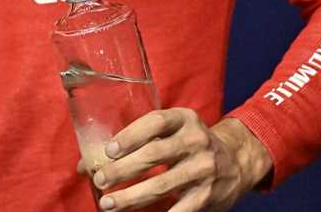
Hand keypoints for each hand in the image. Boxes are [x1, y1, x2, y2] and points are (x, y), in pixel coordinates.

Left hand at [88, 111, 271, 210]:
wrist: (236, 161)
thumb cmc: (185, 143)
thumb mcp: (168, 131)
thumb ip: (133, 141)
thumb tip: (83, 164)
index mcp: (183, 119)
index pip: (155, 122)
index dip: (131, 135)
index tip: (108, 150)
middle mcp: (196, 141)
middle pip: (155, 154)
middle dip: (123, 170)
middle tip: (100, 180)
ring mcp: (205, 169)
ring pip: (164, 185)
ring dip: (132, 197)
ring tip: (108, 204)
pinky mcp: (209, 195)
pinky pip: (181, 209)